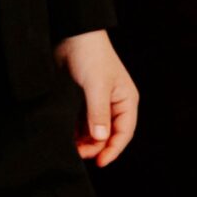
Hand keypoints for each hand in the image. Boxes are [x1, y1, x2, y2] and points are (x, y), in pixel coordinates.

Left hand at [56, 31, 139, 167]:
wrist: (71, 34)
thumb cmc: (91, 55)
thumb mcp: (96, 85)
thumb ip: (98, 112)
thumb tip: (101, 137)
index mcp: (126, 100)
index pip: (124, 132)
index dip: (113, 149)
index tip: (100, 162)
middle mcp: (115, 102)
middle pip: (109, 133)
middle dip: (96, 146)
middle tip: (80, 154)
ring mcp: (99, 101)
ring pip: (95, 129)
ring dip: (85, 140)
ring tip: (73, 147)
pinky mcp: (83, 98)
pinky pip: (83, 121)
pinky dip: (77, 130)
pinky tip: (69, 136)